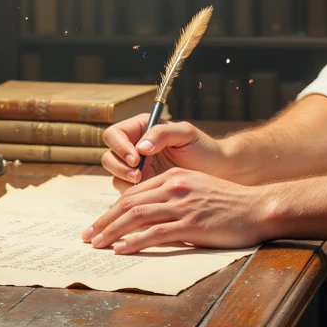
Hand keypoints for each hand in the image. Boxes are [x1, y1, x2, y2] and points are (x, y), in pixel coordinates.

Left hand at [81, 165, 273, 251]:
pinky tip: (121, 249)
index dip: (112, 210)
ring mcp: (182, 204)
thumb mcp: (197, 191)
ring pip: (136, 217)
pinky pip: (155, 233)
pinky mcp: (191, 223)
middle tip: (88, 236)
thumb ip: (173, 199)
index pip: (134, 193)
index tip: (98, 224)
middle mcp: (175, 186)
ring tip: (96, 245)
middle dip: (104, 221)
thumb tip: (148, 220)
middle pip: (129, 203)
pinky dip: (134, 241)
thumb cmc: (230, 204)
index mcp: (175, 177)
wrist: (257, 208)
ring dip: (111, 232)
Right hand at [101, 114, 226, 192]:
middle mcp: (135, 148)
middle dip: (119, 167)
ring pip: (115, 176)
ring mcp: (137, 169)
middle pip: (109, 156)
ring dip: (124, 182)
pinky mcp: (142, 188)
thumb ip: (163, 134)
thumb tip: (140, 146)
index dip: (120, 146)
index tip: (135, 158)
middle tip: (137, 175)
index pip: (115, 135)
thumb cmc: (204, 149)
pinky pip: (127, 193)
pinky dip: (131, 196)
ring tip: (143, 184)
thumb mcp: (186, 135)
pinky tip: (146, 197)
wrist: (217, 172)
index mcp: (142, 129)